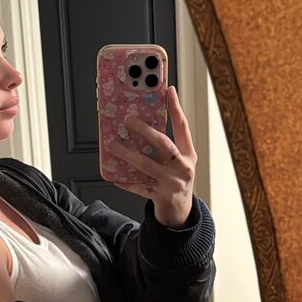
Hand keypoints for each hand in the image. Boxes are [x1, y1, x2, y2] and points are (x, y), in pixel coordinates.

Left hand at [102, 85, 197, 226]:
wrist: (180, 211)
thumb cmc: (175, 179)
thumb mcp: (178, 160)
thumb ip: (167, 144)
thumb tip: (143, 122)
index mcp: (189, 154)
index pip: (182, 127)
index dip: (175, 107)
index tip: (168, 90)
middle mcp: (182, 167)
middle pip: (162, 143)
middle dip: (144, 130)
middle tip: (127, 120)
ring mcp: (171, 182)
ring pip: (145, 164)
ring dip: (127, 153)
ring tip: (113, 144)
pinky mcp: (159, 196)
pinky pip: (138, 186)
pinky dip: (125, 181)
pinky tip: (115, 176)